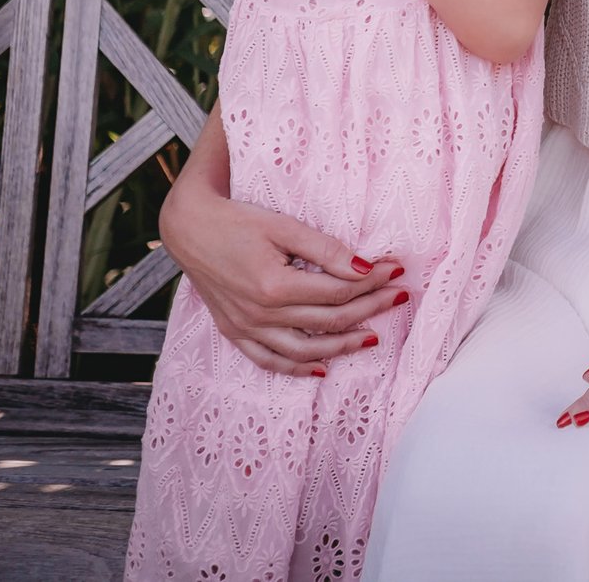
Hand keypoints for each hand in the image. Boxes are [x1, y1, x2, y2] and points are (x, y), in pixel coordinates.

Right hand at [157, 177, 404, 376]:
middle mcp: (260, 314)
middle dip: (370, 309)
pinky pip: (268, 360)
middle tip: (399, 296)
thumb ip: (325, 250)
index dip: (373, 282)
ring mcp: (245, 327)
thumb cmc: (237, 220)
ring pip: (304, 349)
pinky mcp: (234, 331)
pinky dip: (297, 368)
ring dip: (342, 346)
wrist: (188, 229)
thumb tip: (366, 266)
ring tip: (372, 338)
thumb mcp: (284, 227)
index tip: (397, 270)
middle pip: (328, 321)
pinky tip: (322, 368)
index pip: (339, 292)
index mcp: (274, 286)